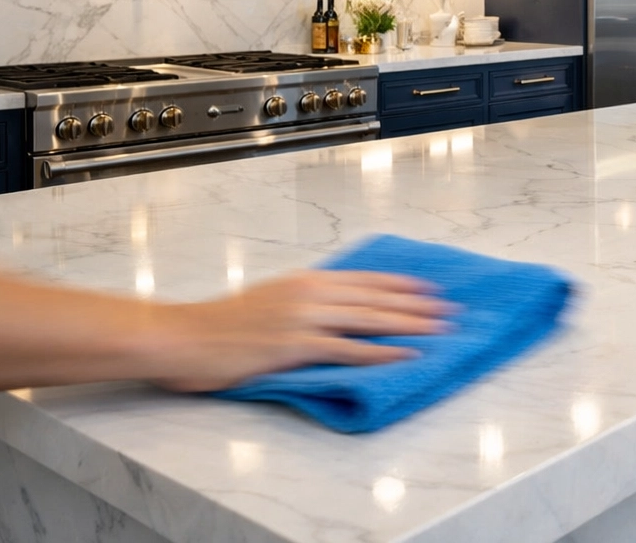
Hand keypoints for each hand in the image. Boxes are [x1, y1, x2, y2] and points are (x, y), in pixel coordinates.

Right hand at [148, 271, 454, 391]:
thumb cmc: (222, 324)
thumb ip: (306, 300)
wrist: (183, 337)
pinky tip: (405, 355)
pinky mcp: (295, 346)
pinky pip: (349, 349)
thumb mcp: (271, 299)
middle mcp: (311, 294)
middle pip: (377, 298)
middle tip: (452, 311)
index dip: (403, 284)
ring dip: (411, 325)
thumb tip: (336, 307)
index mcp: (306, 280)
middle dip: (419, 305)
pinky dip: (381, 352)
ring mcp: (304, 319)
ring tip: (441, 331)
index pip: (367, 279)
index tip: (432, 289)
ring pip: (370, 319)